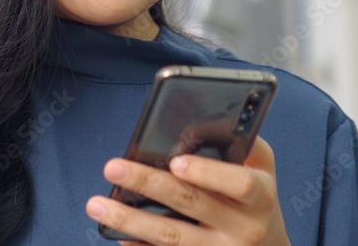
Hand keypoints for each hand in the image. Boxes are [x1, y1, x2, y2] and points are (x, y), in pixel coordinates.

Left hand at [86, 136, 290, 245]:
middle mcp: (243, 228)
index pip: (239, 184)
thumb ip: (242, 144)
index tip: (176, 161)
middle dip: (148, 183)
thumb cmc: (257, 200)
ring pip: (171, 237)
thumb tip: (201, 122)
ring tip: (96, 203)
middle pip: (192, 204)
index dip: (208, 173)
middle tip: (113, 168)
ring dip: (131, 219)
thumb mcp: (261, 169)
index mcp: (261, 196)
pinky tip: (115, 232)